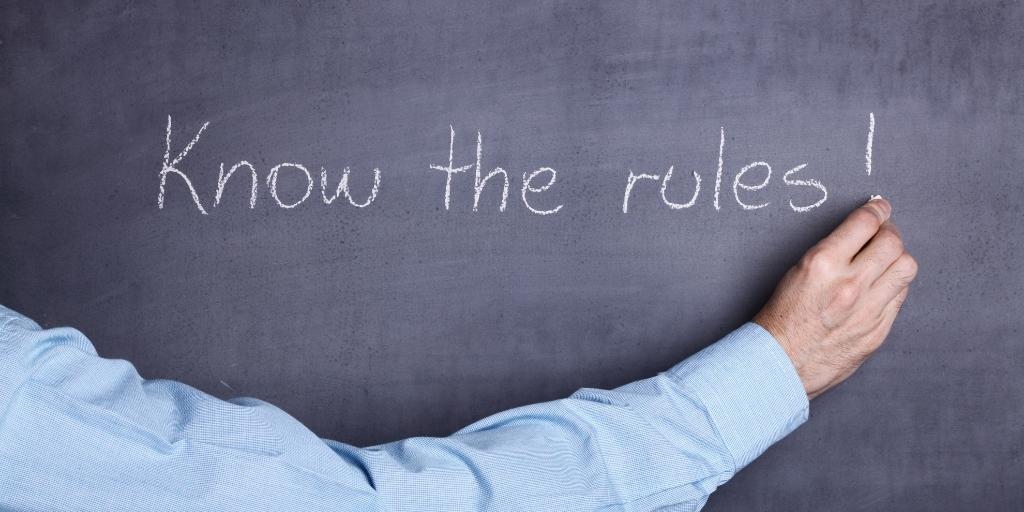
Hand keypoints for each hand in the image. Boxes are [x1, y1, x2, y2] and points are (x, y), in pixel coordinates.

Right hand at [754, 197, 917, 398]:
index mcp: (823, 264)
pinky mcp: (877, 330)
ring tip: (886, 260)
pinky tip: (881, 286)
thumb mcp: (797, 271)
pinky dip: (894, 286)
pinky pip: (900, 298)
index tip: (880, 207)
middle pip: (892, 242)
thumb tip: (861, 235)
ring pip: (906, 268)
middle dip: (890, 231)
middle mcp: (849, 284)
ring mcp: (868, 310)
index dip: (877, 210)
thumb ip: (832, 253)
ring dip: (898, 258)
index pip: (865, 223)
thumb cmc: (781, 317)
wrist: (779, 362)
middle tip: (884, 232)